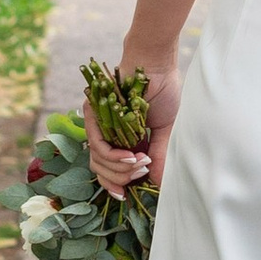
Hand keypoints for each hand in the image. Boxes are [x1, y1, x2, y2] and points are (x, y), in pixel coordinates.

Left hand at [87, 59, 178, 193]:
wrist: (157, 64)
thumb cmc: (164, 90)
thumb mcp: (166, 130)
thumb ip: (160, 155)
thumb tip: (159, 184)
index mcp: (124, 139)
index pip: (109, 169)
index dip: (115, 185)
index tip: (125, 196)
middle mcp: (108, 134)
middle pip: (101, 170)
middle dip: (122, 178)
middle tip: (142, 172)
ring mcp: (99, 124)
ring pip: (98, 162)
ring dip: (121, 168)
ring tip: (142, 162)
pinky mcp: (93, 114)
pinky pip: (98, 146)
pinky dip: (115, 155)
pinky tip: (132, 156)